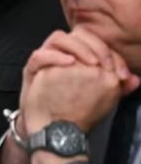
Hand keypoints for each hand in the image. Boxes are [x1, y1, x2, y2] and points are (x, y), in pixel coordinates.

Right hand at [0, 29, 137, 163]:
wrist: (52, 129)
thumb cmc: (76, 112)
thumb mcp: (101, 99)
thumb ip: (118, 88)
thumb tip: (136, 80)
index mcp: (80, 57)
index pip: (97, 43)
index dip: (112, 55)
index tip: (121, 74)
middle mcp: (64, 55)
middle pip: (80, 34)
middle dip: (97, 47)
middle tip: (105, 66)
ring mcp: (48, 61)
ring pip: (59, 38)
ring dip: (78, 48)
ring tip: (90, 64)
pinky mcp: (33, 70)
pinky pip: (40, 56)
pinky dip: (56, 56)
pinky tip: (69, 63)